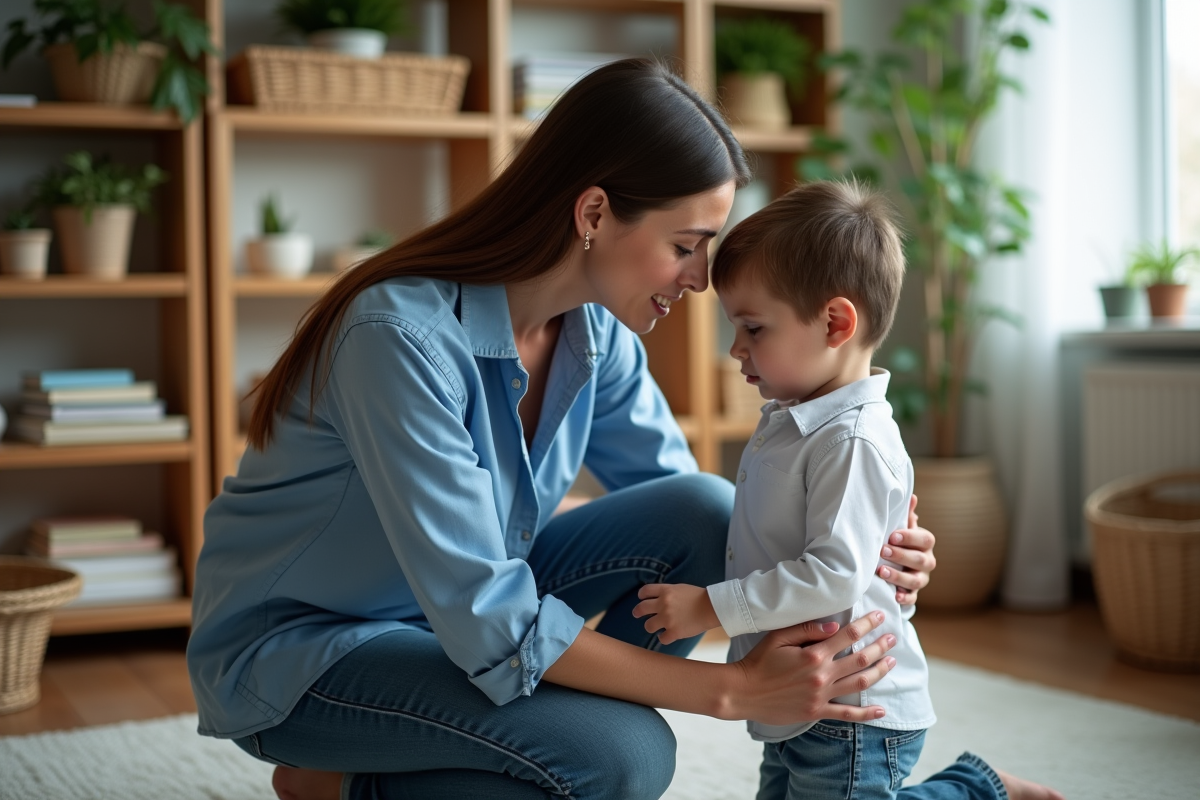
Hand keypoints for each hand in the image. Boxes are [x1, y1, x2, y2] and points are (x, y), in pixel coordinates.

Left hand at [632, 583, 719, 644]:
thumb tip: (657, 598)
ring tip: (656, 627)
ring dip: (651, 626)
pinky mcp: (674, 632)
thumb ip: (667, 592)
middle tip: (637, 614)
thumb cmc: (699, 597)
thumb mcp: (680, 588)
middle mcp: (664, 604)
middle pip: (641, 608)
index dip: (641, 596)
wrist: (712, 608)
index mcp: (666, 591)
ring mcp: (667, 619)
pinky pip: (661, 638)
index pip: (645, 591)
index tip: (641, 599)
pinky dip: (664, 638)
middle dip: (637, 612)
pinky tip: (668, 636)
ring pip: (648, 625)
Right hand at [726, 612, 896, 724]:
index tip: (880, 616)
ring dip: (879, 672)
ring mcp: (821, 695)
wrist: (743, 692)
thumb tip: (834, 625)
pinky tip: (881, 710)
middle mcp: (821, 675)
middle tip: (893, 638)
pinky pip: (847, 714)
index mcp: (813, 654)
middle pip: (860, 658)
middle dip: (880, 646)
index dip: (867, 624)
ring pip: (859, 683)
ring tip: (892, 662)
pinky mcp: (816, 711)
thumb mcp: (778, 637)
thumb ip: (806, 629)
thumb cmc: (758, 661)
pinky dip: (866, 714)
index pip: (847, 635)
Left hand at [877, 494, 935, 604]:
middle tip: (883, 551)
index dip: (910, 537)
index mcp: (925, 544)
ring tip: (882, 572)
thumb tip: (911, 497)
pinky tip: (894, 596)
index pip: (925, 539)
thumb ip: (906, 515)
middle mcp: (927, 561)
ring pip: (916, 580)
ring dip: (899, 577)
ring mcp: (921, 578)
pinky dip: (905, 598)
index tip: (892, 536)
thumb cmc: (900, 541)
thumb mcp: (902, 528)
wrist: (900, 563)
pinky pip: (913, 598)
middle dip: (901, 556)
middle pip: (920, 560)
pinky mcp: (913, 593)